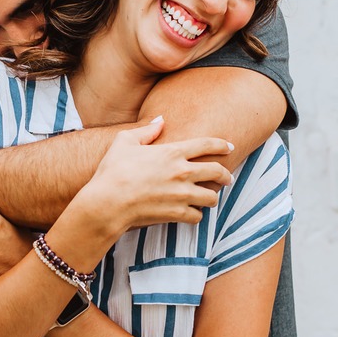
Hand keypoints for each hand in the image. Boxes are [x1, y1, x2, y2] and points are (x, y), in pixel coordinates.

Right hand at [74, 118, 232, 234]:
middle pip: (217, 171)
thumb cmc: (112, 170)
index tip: (230, 147)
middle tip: (228, 178)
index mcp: (172, 152)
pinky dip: (196, 215)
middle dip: (225, 175)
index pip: (207, 144)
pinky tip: (192, 213)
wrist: (107, 202)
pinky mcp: (177, 213)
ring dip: (211, 197)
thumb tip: (161, 120)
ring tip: (209, 198)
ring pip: (211, 197)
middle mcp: (182, 172)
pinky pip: (197, 216)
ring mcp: (182, 194)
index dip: (222, 144)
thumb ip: (146, 130)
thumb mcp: (124, 141)